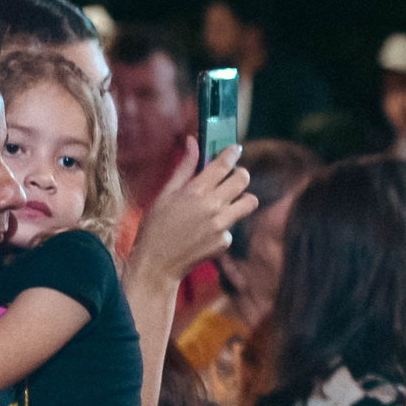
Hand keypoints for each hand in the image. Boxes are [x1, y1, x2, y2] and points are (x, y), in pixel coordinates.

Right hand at [129, 139, 256, 283]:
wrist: (157, 263)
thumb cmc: (155, 226)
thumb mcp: (165, 193)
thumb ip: (183, 168)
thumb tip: (192, 141)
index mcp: (196, 191)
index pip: (224, 164)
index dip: (232, 153)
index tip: (235, 149)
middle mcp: (213, 207)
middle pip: (243, 179)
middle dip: (240, 174)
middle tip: (231, 177)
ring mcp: (222, 225)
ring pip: (249, 202)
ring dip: (241, 198)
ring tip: (225, 202)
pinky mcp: (225, 241)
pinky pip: (233, 225)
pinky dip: (224, 225)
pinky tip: (207, 230)